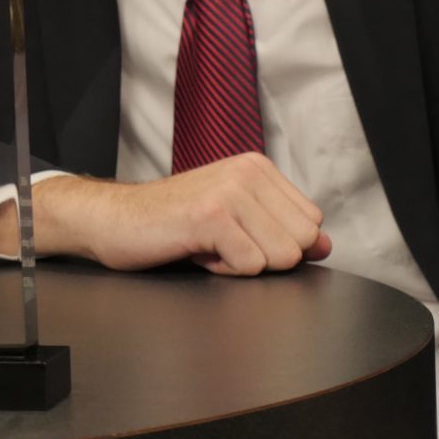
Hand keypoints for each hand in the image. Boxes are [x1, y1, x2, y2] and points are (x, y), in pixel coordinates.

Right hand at [0, 153, 330, 273]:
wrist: (112, 219)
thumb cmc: (170, 222)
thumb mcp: (234, 220)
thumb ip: (281, 229)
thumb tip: (325, 246)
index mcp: (257, 167)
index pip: (312, 224)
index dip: (276, 243)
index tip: (237, 236)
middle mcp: (248, 172)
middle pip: (301, 243)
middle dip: (263, 256)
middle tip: (221, 243)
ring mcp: (230, 191)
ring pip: (281, 257)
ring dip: (242, 265)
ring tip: (208, 246)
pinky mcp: (211, 216)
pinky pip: (250, 266)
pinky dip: (222, 271)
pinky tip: (196, 251)